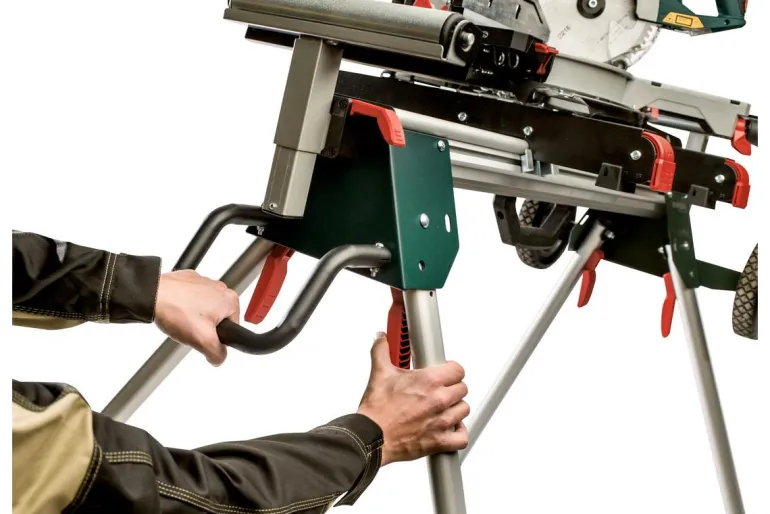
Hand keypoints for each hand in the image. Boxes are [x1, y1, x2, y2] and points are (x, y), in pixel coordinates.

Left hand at [153, 270, 239, 365]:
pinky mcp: (189, 280)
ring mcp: (204, 282)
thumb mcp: (203, 342)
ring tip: (180, 320)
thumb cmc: (176, 310)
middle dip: (205, 328)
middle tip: (190, 330)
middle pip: (217, 319)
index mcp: (230, 300)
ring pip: (204, 309)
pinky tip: (175, 311)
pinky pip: (191, 299)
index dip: (217, 339)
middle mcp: (220, 288)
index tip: (204, 337)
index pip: (233, 328)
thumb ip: (218, 354)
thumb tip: (219, 357)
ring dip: (193, 317)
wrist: (151, 295)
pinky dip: (184, 306)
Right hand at [356, 332, 469, 465]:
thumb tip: (381, 339)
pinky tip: (451, 428)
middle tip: (440, 390)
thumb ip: (382, 351)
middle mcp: (439, 400)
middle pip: (462, 389)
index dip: (451, 370)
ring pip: (463, 410)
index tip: (445, 372)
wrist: (371, 437)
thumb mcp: (379, 373)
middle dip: (452, 388)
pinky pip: (462, 437)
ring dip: (455, 408)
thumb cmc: (377, 410)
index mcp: (429, 381)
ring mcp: (441, 421)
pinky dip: (459, 433)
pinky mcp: (439, 441)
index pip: (457, 369)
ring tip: (443, 408)